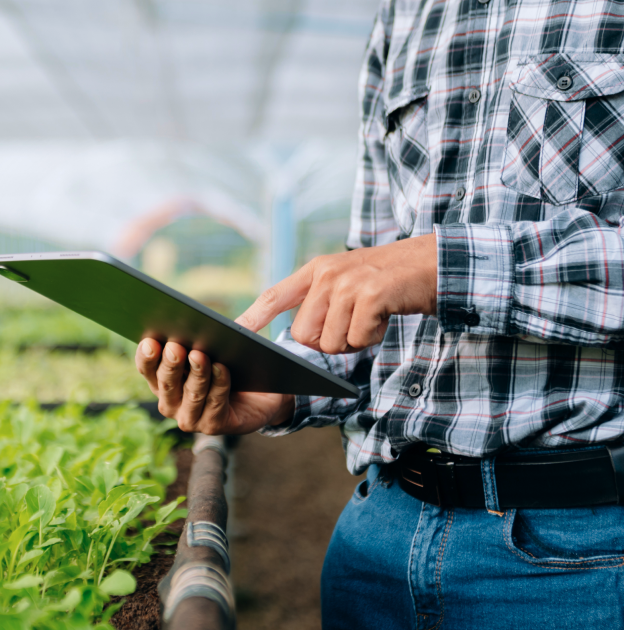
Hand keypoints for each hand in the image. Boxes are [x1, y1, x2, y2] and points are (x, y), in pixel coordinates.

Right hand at [135, 339, 293, 434]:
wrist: (261, 396)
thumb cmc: (231, 366)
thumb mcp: (216, 346)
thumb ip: (208, 334)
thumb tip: (208, 318)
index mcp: (162, 380)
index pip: (146, 368)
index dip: (146, 355)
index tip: (150, 341)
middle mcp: (170, 402)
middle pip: (166, 382)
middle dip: (171, 364)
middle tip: (175, 347)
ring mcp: (190, 417)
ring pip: (191, 394)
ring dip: (196, 374)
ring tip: (200, 355)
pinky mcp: (213, 426)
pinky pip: (215, 403)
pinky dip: (219, 384)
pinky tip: (222, 369)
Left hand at [237, 234, 436, 353]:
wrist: (432, 264)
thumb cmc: (388, 282)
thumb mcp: (347, 281)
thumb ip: (320, 301)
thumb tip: (299, 337)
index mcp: (316, 271)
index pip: (274, 295)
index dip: (253, 316)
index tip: (234, 332)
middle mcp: (327, 275)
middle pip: (304, 335)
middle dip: (328, 342)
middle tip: (352, 324)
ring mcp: (348, 284)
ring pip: (330, 342)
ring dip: (353, 341)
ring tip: (370, 318)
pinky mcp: (370, 295)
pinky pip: (357, 339)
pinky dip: (372, 337)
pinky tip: (383, 318)